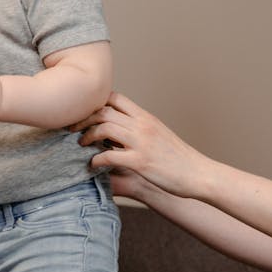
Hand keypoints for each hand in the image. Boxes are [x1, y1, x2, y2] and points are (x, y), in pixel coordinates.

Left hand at [72, 92, 206, 197]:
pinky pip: (109, 156)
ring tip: (81, 144)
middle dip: (83, 118)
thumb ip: (140, 129)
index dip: (95, 102)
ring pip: (104, 128)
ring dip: (87, 136)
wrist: (199, 173)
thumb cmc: (178, 158)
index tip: (84, 113)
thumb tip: (121, 129)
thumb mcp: (159, 135)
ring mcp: (141, 143)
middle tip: (72, 128)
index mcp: (146, 117)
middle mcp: (143, 126)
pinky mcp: (140, 162)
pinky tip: (93, 165)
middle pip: (104, 110)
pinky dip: (96, 160)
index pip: (115, 98)